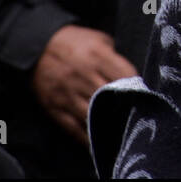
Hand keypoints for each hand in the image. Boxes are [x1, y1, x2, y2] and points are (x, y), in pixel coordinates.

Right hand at [32, 25, 136, 145]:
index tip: (144, 94)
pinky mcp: (54, 107)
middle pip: (111, 98)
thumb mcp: (98, 39)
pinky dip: (86, 137)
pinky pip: (73, 128)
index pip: (125, 76)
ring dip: (108, 125)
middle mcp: (83, 76)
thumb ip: (115, 55)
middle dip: (125, 108)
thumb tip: (132, 75)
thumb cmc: (74, 42)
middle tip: (136, 116)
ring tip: (121, 132)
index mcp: (97, 56)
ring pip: (93, 116)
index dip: (137, 86)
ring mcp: (68, 93)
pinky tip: (98, 142)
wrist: (36, 46)